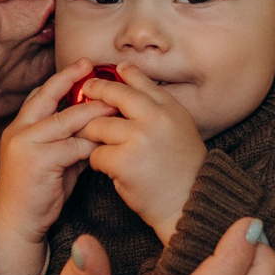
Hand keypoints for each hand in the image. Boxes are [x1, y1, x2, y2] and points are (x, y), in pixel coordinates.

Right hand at [0, 60, 103, 274]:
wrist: (16, 224)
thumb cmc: (38, 194)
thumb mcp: (53, 161)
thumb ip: (69, 142)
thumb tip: (96, 128)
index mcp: (19, 128)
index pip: (40, 95)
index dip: (62, 80)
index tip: (83, 66)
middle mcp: (18, 131)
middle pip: (48, 97)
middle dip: (72, 80)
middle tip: (95, 68)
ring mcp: (26, 145)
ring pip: (65, 120)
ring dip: (92, 112)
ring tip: (115, 105)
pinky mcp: (39, 161)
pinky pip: (73, 146)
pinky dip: (92, 143)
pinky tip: (107, 141)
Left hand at [76, 67, 207, 243]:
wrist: (188, 203)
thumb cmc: (182, 170)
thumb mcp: (179, 129)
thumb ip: (158, 109)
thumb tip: (131, 83)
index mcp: (171, 110)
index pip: (142, 83)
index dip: (125, 74)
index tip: (113, 71)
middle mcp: (156, 118)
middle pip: (116, 95)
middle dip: (96, 91)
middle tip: (85, 92)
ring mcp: (139, 138)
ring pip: (98, 125)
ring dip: (93, 136)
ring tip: (97, 144)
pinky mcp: (124, 161)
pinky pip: (96, 154)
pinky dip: (97, 163)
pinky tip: (108, 170)